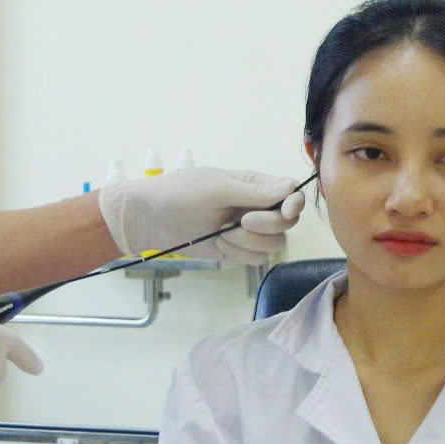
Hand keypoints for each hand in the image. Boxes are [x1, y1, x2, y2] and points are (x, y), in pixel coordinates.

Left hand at [98, 167, 305, 264]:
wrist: (149, 220)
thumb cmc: (179, 194)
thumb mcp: (217, 188)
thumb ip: (256, 192)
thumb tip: (292, 187)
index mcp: (255, 184)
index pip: (292, 193)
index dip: (294, 204)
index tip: (285, 211)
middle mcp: (256, 207)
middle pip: (287, 223)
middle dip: (267, 226)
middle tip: (241, 222)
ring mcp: (247, 230)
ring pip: (274, 244)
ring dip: (250, 243)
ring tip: (223, 234)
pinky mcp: (237, 250)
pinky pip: (256, 259)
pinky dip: (240, 255)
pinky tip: (220, 245)